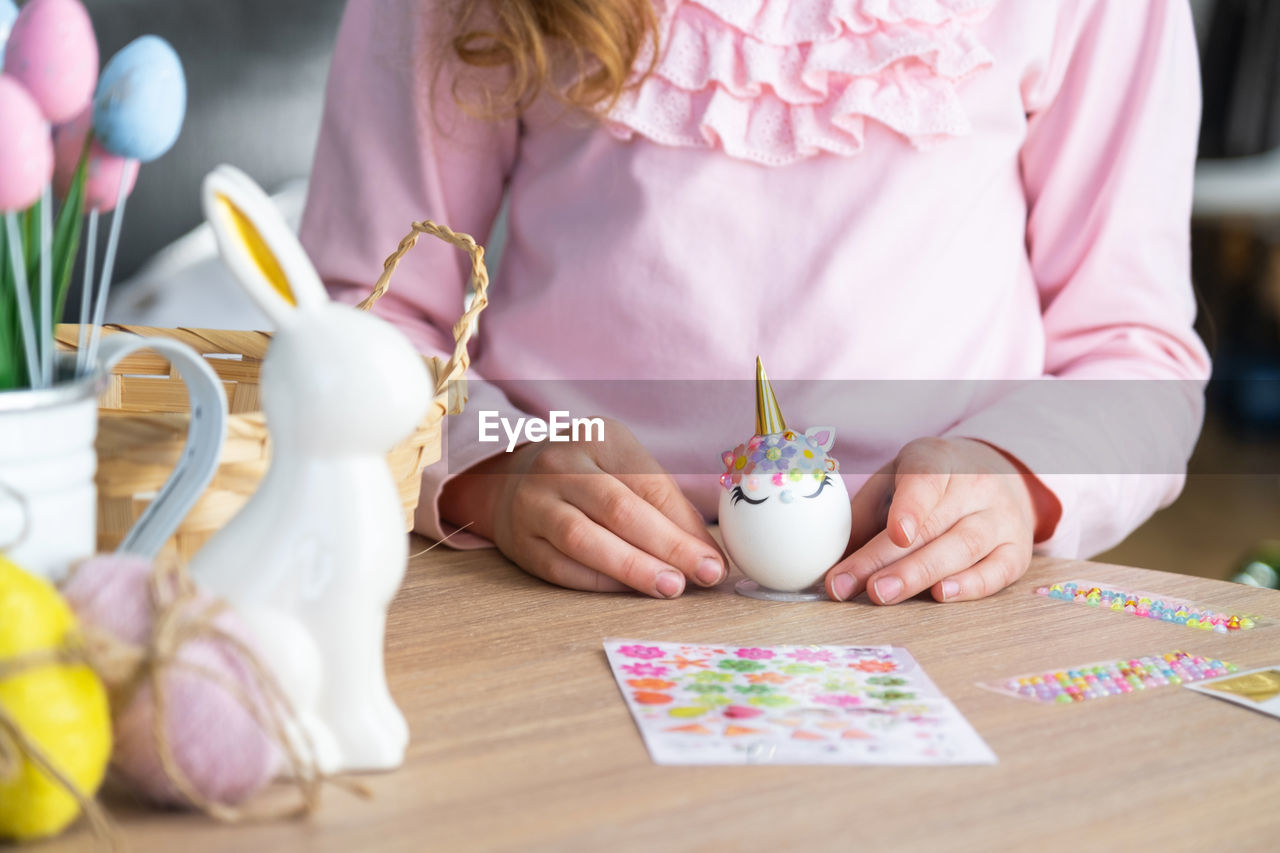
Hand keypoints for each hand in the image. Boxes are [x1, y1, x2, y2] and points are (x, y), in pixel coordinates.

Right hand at [440, 417, 725, 597]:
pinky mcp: (519, 541)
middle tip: (702, 575)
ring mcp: (533, 502)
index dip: (686, 525)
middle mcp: (560, 465)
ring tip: (670, 587)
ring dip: (633, 568)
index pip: (650, 484)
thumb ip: (665, 505)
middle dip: (668, 547)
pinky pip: (562, 567)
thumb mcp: (625, 468)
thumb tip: (708, 554)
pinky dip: (600, 581)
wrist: (511, 480)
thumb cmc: (588, 477)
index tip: (715, 559)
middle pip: (620, 510)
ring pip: (584, 539)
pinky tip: (628, 590)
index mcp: (598, 437)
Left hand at [824, 437, 1058, 603]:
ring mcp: (1002, 517)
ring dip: (920, 575)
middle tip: (855, 585)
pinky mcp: (1017, 550)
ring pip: (963, 547)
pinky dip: (970, 586)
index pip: (925, 479)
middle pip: (933, 525)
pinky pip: (997, 571)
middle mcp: (977, 486)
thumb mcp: (891, 481)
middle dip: (888, 559)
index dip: (910, 507)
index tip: (895, 534)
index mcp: (937, 459)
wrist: (993, 476)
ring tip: (882, 594)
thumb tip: (831, 560)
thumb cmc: (926, 485)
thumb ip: (864, 514)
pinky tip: (940, 596)